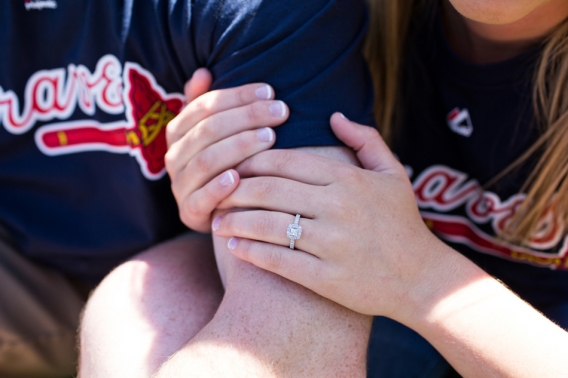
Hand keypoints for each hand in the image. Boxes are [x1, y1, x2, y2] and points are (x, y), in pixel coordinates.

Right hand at [165, 69, 289, 231]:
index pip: (205, 106)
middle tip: (279, 112)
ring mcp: (181, 186)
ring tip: (269, 138)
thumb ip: (207, 104)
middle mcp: (175, 157)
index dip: (237, 96)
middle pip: (208, 131)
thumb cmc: (224, 164)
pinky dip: (218, 188)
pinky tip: (239, 177)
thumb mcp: (216, 134)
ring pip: (205, 161)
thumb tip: (202, 72)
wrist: (220, 213)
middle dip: (245, 118)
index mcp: (178, 132)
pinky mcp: (189, 213)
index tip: (269, 91)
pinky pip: (201, 199)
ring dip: (238, 147)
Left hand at [211, 113, 444, 319]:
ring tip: (216, 221)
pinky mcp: (326, 278)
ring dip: (234, 221)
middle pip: (269, 190)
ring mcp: (332, 244)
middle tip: (216, 191)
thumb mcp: (393, 174)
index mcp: (349, 179)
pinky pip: (278, 261)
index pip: (286, 161)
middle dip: (234, 189)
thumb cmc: (403, 224)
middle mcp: (338, 207)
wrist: (422, 279)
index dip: (251, 161)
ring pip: (268, 224)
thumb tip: (335, 115)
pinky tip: (234, 248)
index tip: (233, 165)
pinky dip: (250, 252)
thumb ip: (366, 140)